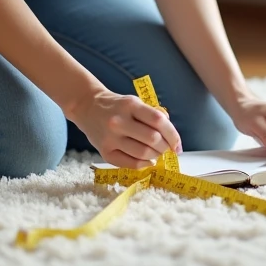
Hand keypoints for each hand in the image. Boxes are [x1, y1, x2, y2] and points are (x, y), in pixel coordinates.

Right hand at [67, 89, 182, 168]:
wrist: (87, 107)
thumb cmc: (116, 105)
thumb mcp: (135, 101)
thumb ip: (153, 114)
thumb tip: (171, 134)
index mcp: (130, 105)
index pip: (158, 121)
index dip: (173, 135)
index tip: (177, 145)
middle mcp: (119, 121)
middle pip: (152, 139)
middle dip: (165, 147)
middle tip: (166, 148)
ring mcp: (111, 138)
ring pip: (143, 153)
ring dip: (156, 156)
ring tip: (156, 153)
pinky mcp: (104, 152)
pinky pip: (130, 163)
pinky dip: (144, 165)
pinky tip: (148, 161)